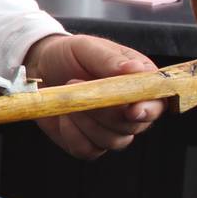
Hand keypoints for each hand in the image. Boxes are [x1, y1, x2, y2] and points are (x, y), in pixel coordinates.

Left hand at [24, 34, 164, 158]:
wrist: (39, 66)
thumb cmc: (70, 54)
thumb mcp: (87, 48)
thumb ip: (110, 59)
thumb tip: (135, 69)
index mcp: (140, 83)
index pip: (157, 103)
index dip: (147, 109)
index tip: (132, 110)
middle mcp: (131, 110)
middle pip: (133, 126)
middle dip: (104, 112)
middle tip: (77, 84)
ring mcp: (111, 129)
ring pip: (112, 141)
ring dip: (86, 121)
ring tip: (69, 96)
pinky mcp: (89, 142)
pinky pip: (87, 150)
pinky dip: (72, 134)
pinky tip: (64, 115)